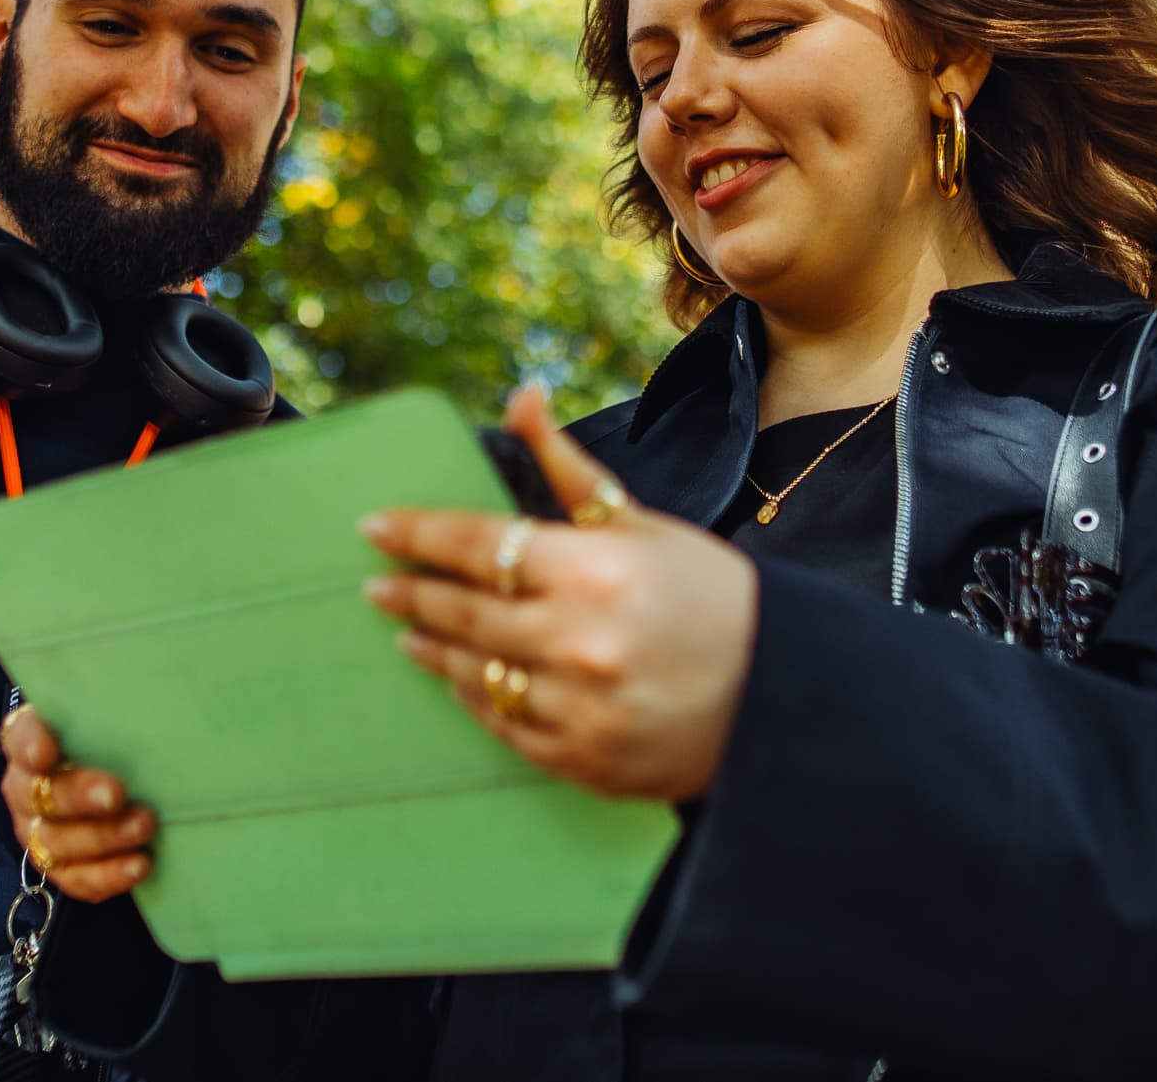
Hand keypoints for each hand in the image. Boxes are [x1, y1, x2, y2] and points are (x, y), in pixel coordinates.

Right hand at [0, 701, 155, 903]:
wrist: (114, 780)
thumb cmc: (109, 738)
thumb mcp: (107, 714)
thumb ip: (116, 706)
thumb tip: (158, 691)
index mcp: (29, 740)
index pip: (19, 736)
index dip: (29, 745)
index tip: (47, 751)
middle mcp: (24, 789)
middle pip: (41, 795)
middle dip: (78, 796)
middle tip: (116, 793)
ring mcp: (38, 832)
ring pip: (58, 842)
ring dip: (103, 837)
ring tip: (144, 826)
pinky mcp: (61, 868)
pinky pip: (78, 879)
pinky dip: (109, 875)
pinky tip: (140, 865)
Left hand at [363, 387, 757, 801]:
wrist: (781, 698)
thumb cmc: (710, 596)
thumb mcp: (642, 523)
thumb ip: (567, 469)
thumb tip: (521, 396)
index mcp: (592, 570)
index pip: (478, 544)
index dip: (418, 534)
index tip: (375, 528)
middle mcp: (577, 640)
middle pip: (463, 612)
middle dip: (412, 593)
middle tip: (376, 584)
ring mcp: (577, 708)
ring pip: (475, 674)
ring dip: (434, 649)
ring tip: (408, 632)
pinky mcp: (583, 761)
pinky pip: (505, 728)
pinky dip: (479, 700)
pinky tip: (463, 681)